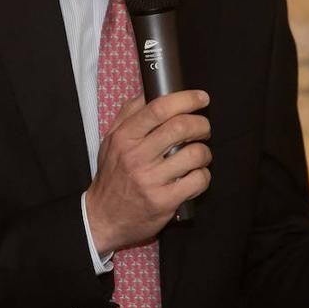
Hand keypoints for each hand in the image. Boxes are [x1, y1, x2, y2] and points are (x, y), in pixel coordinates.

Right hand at [86, 90, 212, 253]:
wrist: (103, 217)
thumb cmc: (112, 175)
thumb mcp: (111, 140)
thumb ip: (129, 114)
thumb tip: (152, 90)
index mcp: (124, 137)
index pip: (159, 108)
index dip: (186, 99)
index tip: (201, 98)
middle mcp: (136, 157)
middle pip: (181, 127)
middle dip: (201, 124)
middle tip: (203, 128)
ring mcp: (150, 180)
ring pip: (194, 154)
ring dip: (205, 152)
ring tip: (199, 155)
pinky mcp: (164, 201)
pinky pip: (198, 180)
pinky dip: (203, 175)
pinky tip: (195, 176)